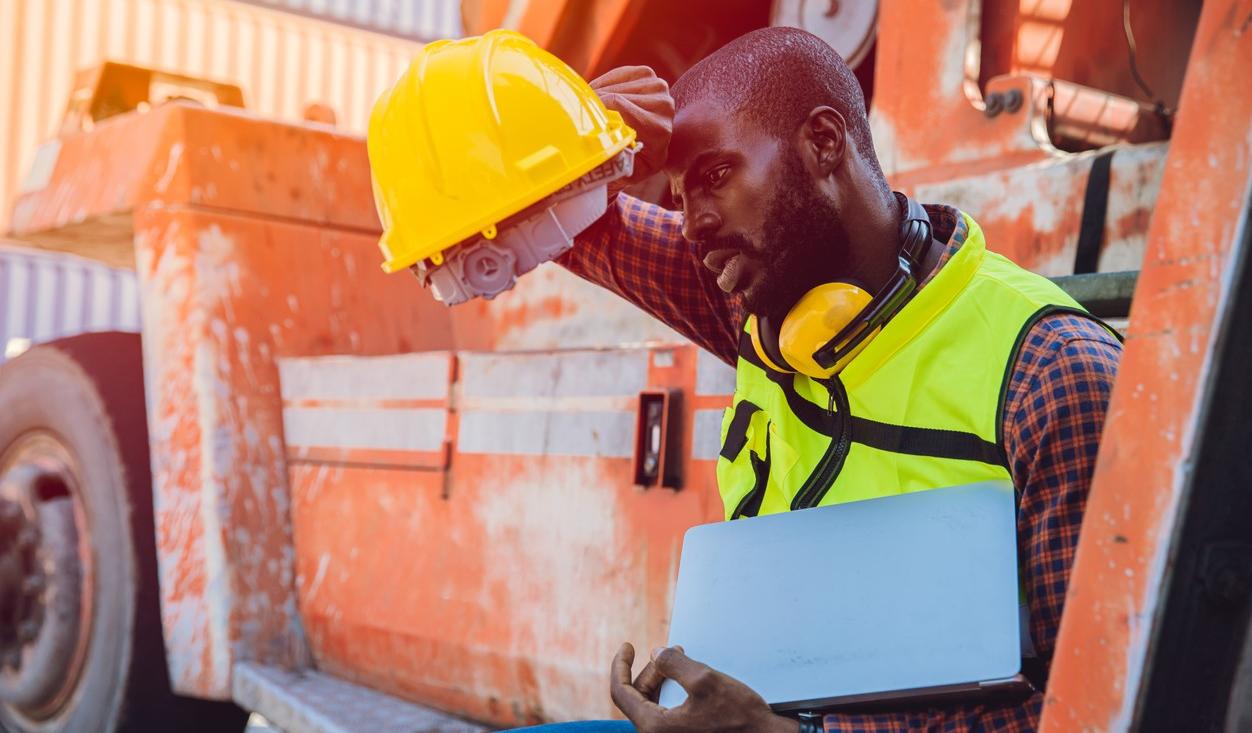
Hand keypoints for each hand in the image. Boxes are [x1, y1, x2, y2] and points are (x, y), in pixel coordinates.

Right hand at [589, 66, 673, 192]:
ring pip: (613, 85)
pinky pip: (616, 75)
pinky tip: (602, 99)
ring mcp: (658, 87)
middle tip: (582, 117)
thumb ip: (614, 161)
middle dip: (595, 105)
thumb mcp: (625, 172)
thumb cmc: (633, 163)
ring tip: (595, 112)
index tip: (580, 120)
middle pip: (614, 95)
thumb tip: (594, 151)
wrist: (650, 149)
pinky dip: (603, 85)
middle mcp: (664, 106)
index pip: (617, 105)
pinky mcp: (648, 74)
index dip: (595, 109)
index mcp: (659, 130)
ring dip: (598, 96)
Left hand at [610, 643, 798, 732]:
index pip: (621, 692)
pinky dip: (670, 691)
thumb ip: (673, 663)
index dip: (620, 665)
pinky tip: (685, 677)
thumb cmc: (739, 717)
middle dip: (651, 669)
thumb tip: (655, 654)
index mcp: (655, 727)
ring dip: (661, 678)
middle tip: (671, 651)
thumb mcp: (704, 680)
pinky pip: (665, 711)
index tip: (628, 646)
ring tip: (679, 658)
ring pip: (652, 703)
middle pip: (637, 696)